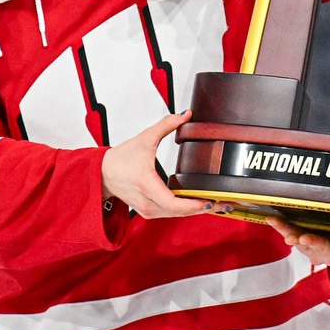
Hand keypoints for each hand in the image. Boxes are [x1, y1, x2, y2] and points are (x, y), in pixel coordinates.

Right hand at [101, 113, 219, 217]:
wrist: (103, 173)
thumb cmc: (121, 159)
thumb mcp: (145, 138)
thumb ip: (166, 124)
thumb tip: (185, 114)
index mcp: (147, 184)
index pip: (173, 203)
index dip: (194, 205)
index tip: (210, 201)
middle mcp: (147, 202)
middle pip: (180, 212)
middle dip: (204, 208)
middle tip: (226, 203)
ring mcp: (147, 209)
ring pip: (176, 215)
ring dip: (196, 211)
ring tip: (218, 205)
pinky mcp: (149, 211)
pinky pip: (171, 214)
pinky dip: (186, 211)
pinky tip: (200, 205)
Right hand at [265, 217, 329, 266]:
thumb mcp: (321, 222)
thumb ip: (307, 214)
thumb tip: (288, 197)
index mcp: (308, 242)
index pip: (292, 232)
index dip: (281, 226)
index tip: (271, 218)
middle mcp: (318, 250)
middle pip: (304, 243)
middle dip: (295, 238)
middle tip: (289, 236)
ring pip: (322, 248)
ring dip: (314, 243)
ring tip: (306, 238)